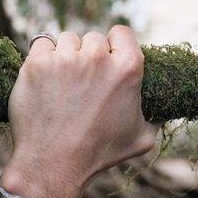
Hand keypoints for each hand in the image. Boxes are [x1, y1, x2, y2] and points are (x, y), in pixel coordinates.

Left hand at [1, 26, 157, 197]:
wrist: (55, 164)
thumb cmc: (100, 153)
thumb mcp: (142, 139)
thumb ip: (153, 117)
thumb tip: (160, 112)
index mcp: (127, 69)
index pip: (123, 33)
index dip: (116, 46)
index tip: (110, 60)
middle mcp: (97, 57)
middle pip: (93, 38)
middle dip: (90, 56)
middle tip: (86, 84)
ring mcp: (65, 58)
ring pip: (67, 40)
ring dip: (67, 56)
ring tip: (66, 86)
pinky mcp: (37, 63)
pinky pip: (41, 45)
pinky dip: (43, 60)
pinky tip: (47, 82)